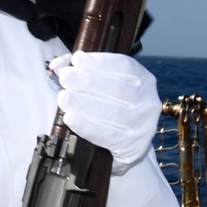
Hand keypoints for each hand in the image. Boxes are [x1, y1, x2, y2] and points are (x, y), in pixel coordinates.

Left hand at [50, 50, 161, 174]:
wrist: (126, 145)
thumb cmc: (109, 105)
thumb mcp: (101, 83)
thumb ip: (80, 70)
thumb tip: (58, 64)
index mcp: (143, 79)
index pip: (124, 66)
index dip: (100, 62)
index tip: (77, 59)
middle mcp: (148, 101)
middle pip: (117, 89)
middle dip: (87, 82)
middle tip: (65, 78)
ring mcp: (144, 125)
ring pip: (113, 112)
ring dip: (84, 104)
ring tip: (63, 98)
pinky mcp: (135, 146)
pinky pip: (109, 135)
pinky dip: (87, 126)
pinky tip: (70, 119)